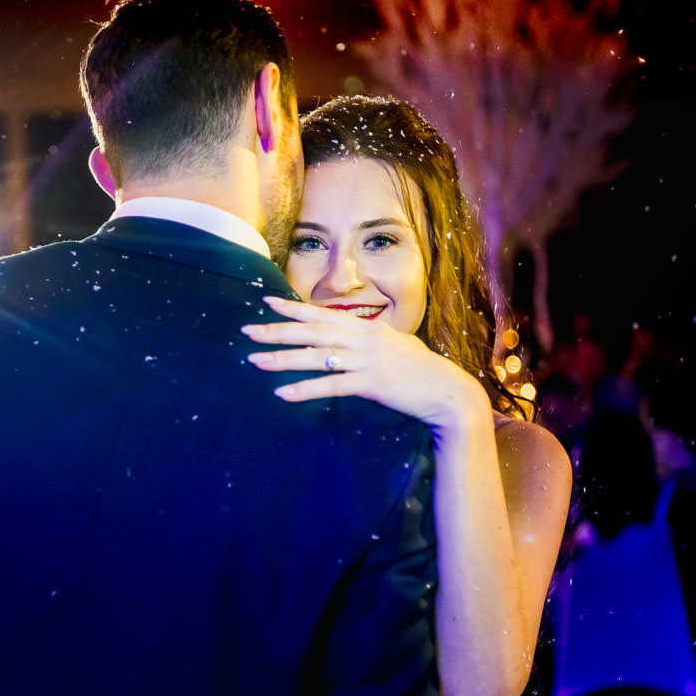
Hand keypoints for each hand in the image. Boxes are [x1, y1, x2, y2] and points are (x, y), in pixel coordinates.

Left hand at [241, 296, 488, 430]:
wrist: (448, 391)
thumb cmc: (421, 369)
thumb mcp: (393, 344)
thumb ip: (369, 337)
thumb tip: (349, 333)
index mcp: (366, 327)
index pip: (321, 313)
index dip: (292, 308)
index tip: (266, 302)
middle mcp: (363, 338)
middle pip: (311, 332)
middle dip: (276, 330)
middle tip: (247, 331)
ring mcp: (367, 360)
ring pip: (315, 357)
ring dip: (282, 359)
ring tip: (254, 361)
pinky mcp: (371, 384)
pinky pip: (331, 386)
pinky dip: (305, 390)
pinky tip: (283, 393)